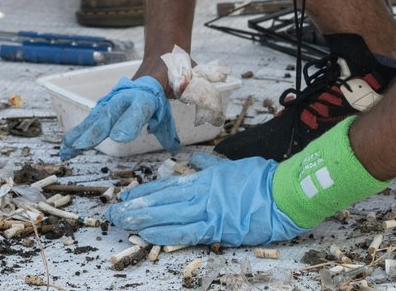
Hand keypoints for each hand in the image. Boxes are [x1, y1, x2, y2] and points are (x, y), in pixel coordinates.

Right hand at [59, 76, 180, 159]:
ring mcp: (117, 97)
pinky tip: (70, 144)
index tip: (120, 137)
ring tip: (67, 150)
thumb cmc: (176, 74)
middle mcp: (129, 93)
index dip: (130, 121)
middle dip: (95, 129)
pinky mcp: (111, 103)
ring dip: (82, 132)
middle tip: (81, 145)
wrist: (162, 57)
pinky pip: (96, 117)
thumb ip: (183, 106)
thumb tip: (176, 142)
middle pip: (110, 112)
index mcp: (150, 89)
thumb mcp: (186, 87)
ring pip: (98, 115)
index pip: (139, 106)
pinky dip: (82, 130)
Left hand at [107, 156, 306, 246]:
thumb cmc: (261, 179)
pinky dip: (164, 234)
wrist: (282, 194)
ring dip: (142, 220)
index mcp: (204, 179)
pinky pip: (184, 232)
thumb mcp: (231, 166)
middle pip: (161, 201)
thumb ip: (209, 164)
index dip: (145, 192)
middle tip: (113, 212)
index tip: (127, 196)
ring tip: (122, 223)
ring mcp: (207, 211)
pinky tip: (147, 235)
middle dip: (135, 207)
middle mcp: (201, 194)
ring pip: (167, 216)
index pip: (167, 186)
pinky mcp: (216, 229)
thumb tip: (192, 159)